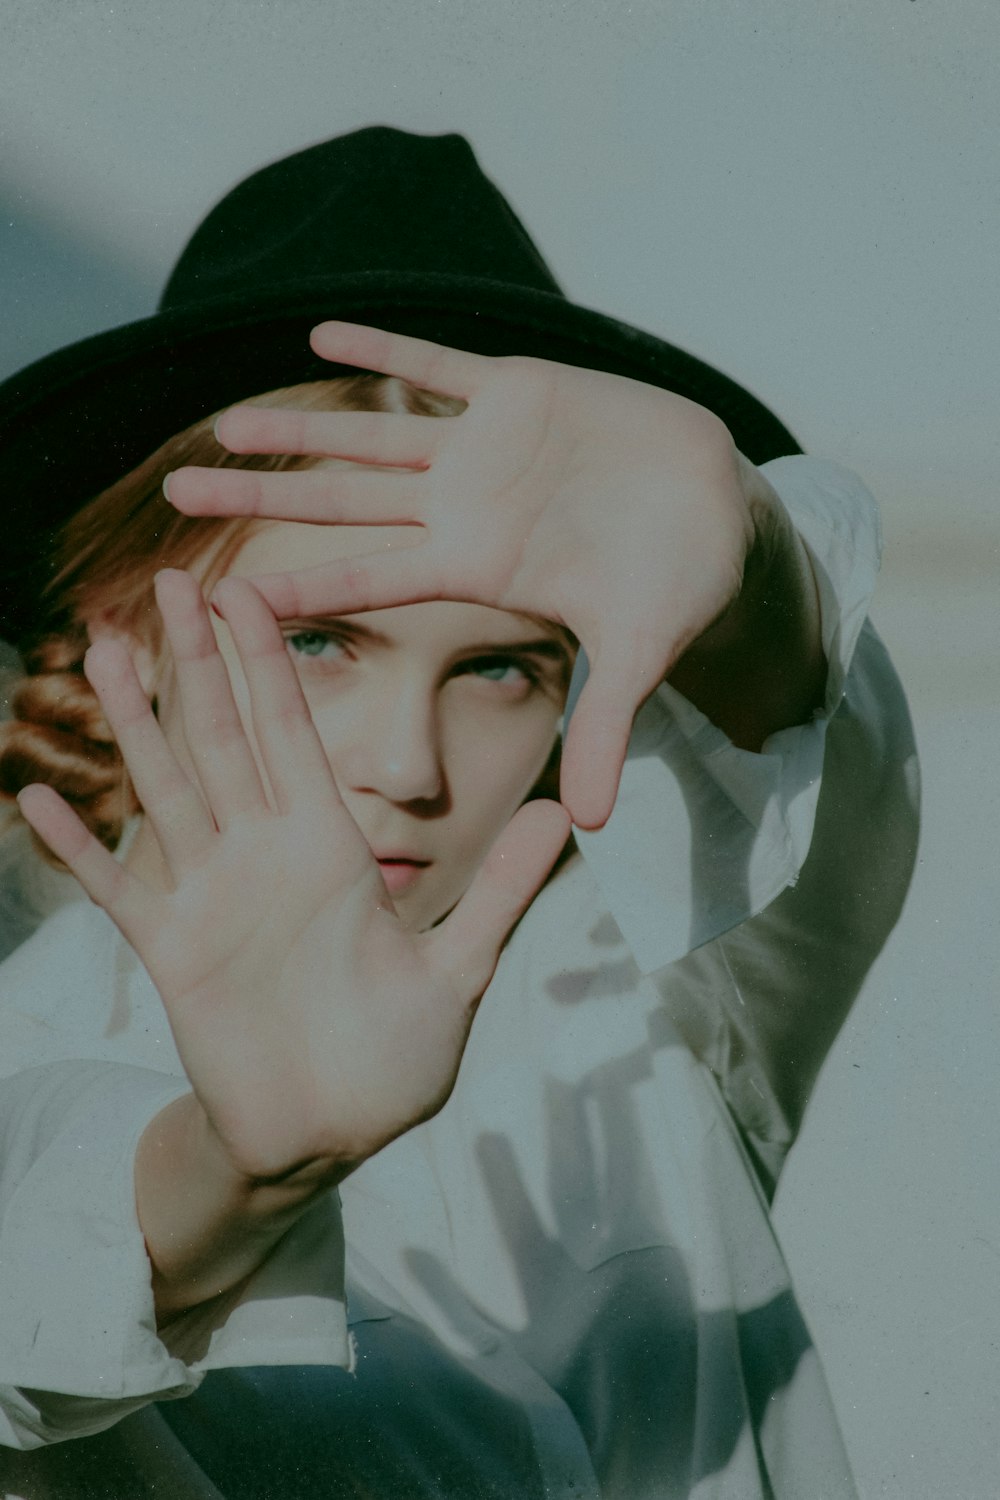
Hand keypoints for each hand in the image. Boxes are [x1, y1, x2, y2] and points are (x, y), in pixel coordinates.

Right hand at [18, 570, 569, 1184]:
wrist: (334, 1136)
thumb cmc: (395, 1057)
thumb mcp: (458, 969)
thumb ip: (500, 891)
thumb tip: (562, 817)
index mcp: (329, 846)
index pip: (294, 733)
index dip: (268, 661)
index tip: (245, 590)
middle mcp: (265, 856)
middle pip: (223, 738)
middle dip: (196, 661)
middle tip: (167, 582)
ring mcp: (213, 898)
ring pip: (167, 789)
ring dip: (134, 724)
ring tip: (102, 651)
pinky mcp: (173, 952)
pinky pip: (118, 889)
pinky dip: (79, 848)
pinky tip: (38, 798)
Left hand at [165, 323, 761, 828]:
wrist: (716, 515)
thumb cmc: (676, 587)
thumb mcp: (638, 656)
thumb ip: (605, 727)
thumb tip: (595, 826)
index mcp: (475, 568)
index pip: (371, 579)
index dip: (301, 586)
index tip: (225, 600)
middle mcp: (462, 509)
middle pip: (341, 505)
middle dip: (264, 500)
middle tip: (183, 494)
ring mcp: (483, 449)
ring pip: (371, 437)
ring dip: (302, 429)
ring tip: (227, 423)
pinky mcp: (520, 391)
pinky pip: (439, 367)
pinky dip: (386, 351)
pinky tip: (322, 337)